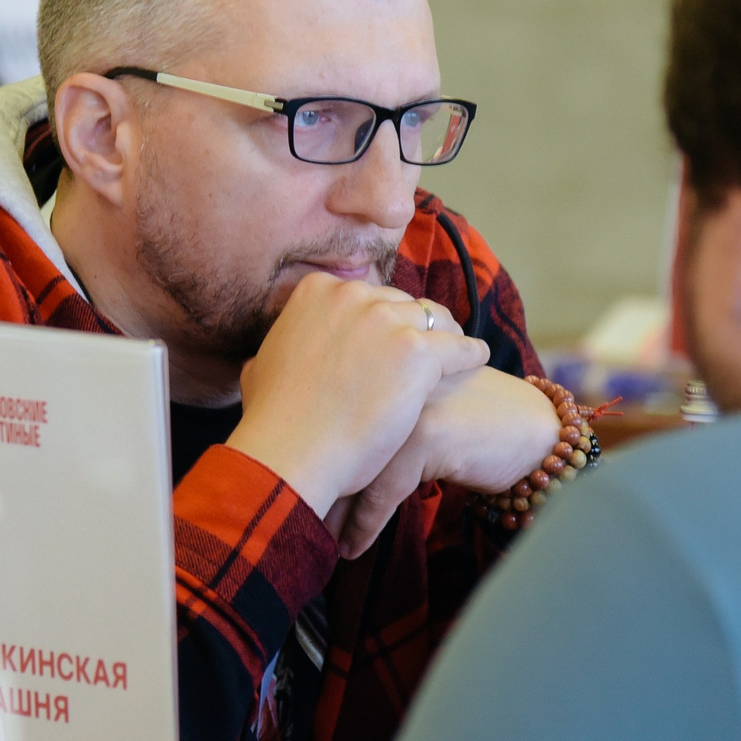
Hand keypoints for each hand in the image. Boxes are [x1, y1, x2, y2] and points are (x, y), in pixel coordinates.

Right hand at [225, 278, 488, 517]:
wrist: (291, 450)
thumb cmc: (274, 419)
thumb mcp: (262, 364)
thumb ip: (284, 345)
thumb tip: (279, 351)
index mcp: (317, 290)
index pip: (365, 294)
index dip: (379, 318)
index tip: (387, 336)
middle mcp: (353, 295)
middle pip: (400, 303)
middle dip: (411, 325)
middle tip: (424, 348)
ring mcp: (387, 321)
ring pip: (434, 319)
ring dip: (445, 333)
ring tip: (456, 350)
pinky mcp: (418, 352)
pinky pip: (459, 347)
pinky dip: (470, 353)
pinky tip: (478, 360)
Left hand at [325, 365, 557, 557]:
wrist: (534, 431)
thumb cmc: (471, 425)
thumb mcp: (416, 412)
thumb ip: (375, 421)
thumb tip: (319, 463)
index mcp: (383, 360)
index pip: (333, 410)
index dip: (315, 456)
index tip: (297, 491)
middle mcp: (392, 373)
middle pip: (339, 435)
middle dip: (320, 485)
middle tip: (302, 522)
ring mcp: (410, 402)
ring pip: (357, 463)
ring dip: (337, 512)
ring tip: (325, 542)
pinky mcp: (429, 434)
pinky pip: (385, 488)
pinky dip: (366, 524)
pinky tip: (353, 548)